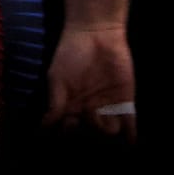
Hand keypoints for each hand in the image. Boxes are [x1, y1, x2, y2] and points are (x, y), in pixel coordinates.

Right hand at [42, 23, 137, 142]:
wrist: (96, 32)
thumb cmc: (71, 53)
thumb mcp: (57, 77)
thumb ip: (55, 103)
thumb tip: (43, 129)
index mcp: (71, 107)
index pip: (68, 131)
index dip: (67, 135)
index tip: (68, 128)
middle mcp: (89, 111)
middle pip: (90, 135)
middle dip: (88, 132)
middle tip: (85, 112)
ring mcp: (108, 108)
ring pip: (108, 133)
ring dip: (104, 130)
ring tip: (99, 111)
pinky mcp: (126, 102)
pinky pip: (129, 125)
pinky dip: (129, 136)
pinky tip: (128, 142)